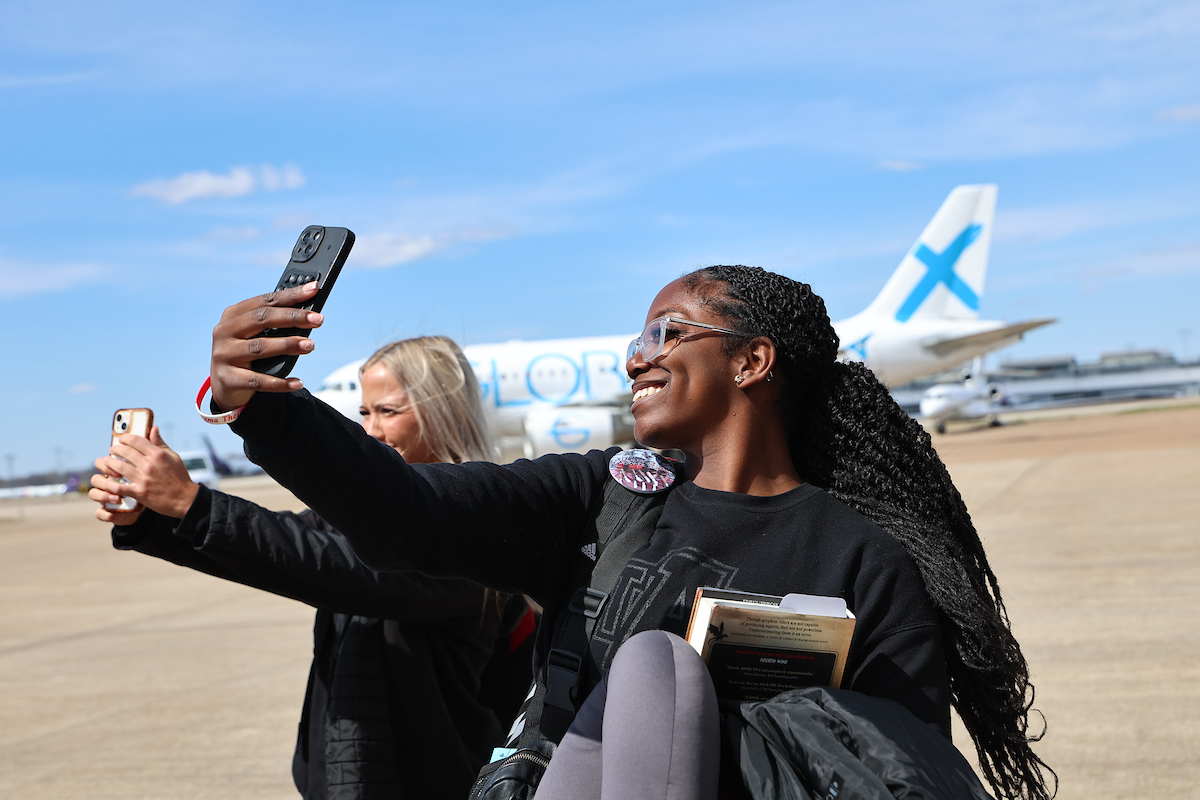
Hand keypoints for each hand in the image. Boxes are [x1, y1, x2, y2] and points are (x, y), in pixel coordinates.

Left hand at [89, 426, 200, 521]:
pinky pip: (119, 487)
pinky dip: (111, 483)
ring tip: (107, 462)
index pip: (136, 440)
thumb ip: (161, 443)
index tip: (122, 439)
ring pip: (119, 467)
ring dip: (110, 463)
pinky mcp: (139, 492)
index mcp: (158, 454)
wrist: (184, 499)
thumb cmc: (180, 477)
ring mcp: (143, 479)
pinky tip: (108, 479)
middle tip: (113, 450)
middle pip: (125, 452)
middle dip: (115, 449)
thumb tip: (154, 429)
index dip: (126, 438)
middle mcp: (149, 465)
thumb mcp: (174, 457)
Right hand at [210, 281, 323, 410]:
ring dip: (288, 345)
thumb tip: (309, 315)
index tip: (314, 289)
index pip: (265, 301)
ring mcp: (224, 355)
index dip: (290, 295)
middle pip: (261, 319)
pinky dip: (279, 382)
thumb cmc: (246, 353)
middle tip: (318, 319)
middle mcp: (224, 332)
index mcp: (232, 315)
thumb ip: (274, 324)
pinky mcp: (228, 379)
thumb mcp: (253, 335)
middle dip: (293, 317)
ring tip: (311, 345)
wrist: (224, 386)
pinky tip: (298, 382)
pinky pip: (258, 381)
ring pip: (260, 348)